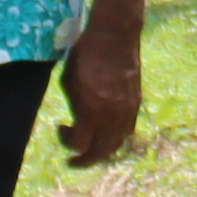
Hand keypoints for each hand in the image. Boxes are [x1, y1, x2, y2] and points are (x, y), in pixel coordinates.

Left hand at [60, 19, 144, 165]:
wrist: (115, 35)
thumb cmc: (86, 54)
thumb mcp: (69, 81)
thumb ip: (74, 106)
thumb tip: (76, 121)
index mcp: (91, 109)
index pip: (79, 144)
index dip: (66, 142)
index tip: (60, 128)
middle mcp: (111, 115)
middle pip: (100, 152)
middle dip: (85, 160)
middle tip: (74, 161)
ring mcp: (127, 110)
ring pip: (117, 143)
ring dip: (102, 150)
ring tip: (91, 149)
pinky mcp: (136, 103)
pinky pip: (127, 130)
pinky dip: (116, 137)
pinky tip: (107, 132)